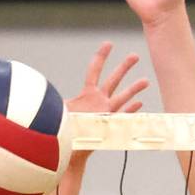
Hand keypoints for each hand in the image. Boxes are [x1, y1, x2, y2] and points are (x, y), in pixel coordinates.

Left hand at [65, 41, 148, 167]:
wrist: (68, 150)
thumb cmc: (62, 131)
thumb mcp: (60, 111)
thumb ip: (58, 102)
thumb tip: (47, 96)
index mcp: (87, 94)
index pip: (95, 70)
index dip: (102, 56)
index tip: (109, 44)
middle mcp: (99, 101)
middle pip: (114, 80)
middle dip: (124, 67)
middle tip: (135, 55)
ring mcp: (106, 112)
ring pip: (122, 98)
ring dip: (134, 89)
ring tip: (146, 80)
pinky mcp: (109, 125)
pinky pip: (123, 116)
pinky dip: (131, 110)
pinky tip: (139, 104)